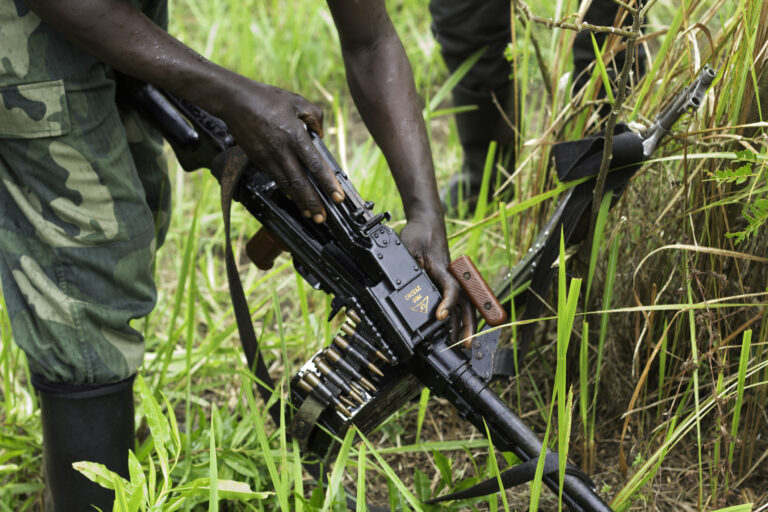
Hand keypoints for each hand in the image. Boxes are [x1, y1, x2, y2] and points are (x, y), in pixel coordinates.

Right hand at [219, 78, 344, 221]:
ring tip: (311, 214)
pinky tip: (294, 199)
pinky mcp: (258, 159)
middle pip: (300, 182)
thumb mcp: (297, 101)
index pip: (315, 164)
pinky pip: (275, 179)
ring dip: (300, 201)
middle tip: (322, 217)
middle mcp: (282, 150)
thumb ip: (315, 116)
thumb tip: (321, 134)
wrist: (235, 101)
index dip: (327, 183)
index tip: (338, 197)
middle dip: (313, 202)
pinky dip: (286, 191)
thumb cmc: (267, 98)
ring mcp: (268, 157)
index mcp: (294, 135)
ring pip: (286, 185)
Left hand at [399, 216, 476, 346]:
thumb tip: (404, 285)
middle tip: (467, 344)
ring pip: (464, 304)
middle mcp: (451, 275)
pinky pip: (457, 301)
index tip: (440, 316)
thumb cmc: (419, 234)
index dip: (447, 303)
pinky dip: (458, 317)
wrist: (427, 223)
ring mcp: (451, 279)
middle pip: (465, 302)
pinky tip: (453, 330)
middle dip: (467, 324)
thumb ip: (408, 265)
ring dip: (465, 324)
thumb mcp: (408, 247)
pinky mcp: (447, 281)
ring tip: (464, 343)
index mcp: (441, 268)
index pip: (451, 288)